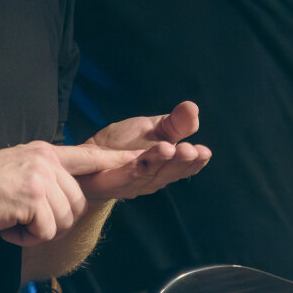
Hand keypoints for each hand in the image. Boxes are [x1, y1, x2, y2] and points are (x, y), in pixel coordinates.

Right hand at [0, 141, 140, 246]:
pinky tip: (7, 226)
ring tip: (14, 220)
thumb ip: (43, 172)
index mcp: (45, 151)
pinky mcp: (32, 198)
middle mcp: (47, 160)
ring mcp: (40, 178)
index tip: (141, 160)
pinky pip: (46, 231)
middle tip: (24, 218)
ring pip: (65, 219)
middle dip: (55, 220)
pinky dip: (26, 238)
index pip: (88, 155)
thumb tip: (63, 191)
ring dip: (40, 230)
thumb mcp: (17, 165)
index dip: (115, 161)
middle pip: (78, 202)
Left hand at [77, 101, 210, 199]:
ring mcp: (130, 184)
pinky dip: (130, 172)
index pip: (185, 166)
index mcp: (166, 167)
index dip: (195, 161)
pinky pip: (119, 178)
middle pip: (170, 172)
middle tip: (190, 150)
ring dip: (157, 163)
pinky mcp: (108, 183)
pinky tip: (138, 162)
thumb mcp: (152, 128)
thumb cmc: (125, 144)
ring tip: (168, 149)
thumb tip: (192, 108)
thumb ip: (174, 123)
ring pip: (147, 175)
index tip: (204, 152)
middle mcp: (152, 179)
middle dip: (181, 162)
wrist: (88, 156)